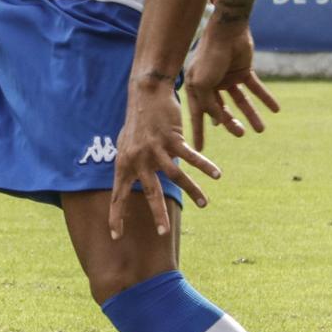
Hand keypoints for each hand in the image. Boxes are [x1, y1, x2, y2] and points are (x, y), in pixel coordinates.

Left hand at [109, 80, 220, 236]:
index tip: (116, 237)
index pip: (118, 196)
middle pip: (149, 192)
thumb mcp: (126, 145)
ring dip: (192, 191)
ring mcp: (155, 149)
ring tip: (205, 204)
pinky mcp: (171, 138)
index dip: (116, 216)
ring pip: (175, 176)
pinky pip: (190, 156)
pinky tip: (216, 174)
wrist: (146, 94)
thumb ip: (130, 165)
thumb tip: (131, 181)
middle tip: (163, 233)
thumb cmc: (137, 121)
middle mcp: (138, 159)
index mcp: (124, 164)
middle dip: (157, 214)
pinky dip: (204, 166)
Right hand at [184, 22, 278, 151]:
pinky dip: (266, 98)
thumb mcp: (203, 83)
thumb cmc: (210, 56)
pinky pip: (256, 88)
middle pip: (222, 110)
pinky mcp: (244, 71)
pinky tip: (275, 109)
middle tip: (239, 133)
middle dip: (231, 123)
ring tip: (260, 129)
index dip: (200, 132)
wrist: (227, 31)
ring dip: (251, 115)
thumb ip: (208, 103)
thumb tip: (218, 121)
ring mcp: (228, 78)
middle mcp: (212, 84)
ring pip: (241, 102)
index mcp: (197, 87)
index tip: (199, 149)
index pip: (198, 114)